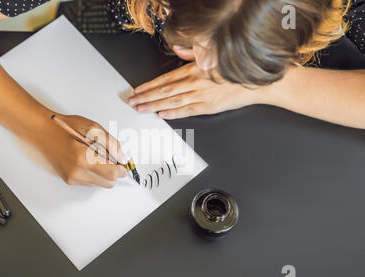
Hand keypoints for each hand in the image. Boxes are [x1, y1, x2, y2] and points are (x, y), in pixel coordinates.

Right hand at [32, 113, 126, 187]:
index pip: (112, 173)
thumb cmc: (66, 127)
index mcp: (83, 158)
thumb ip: (112, 144)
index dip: (121, 169)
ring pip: (100, 183)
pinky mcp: (69, 180)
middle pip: (108, 182)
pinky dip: (94, 173)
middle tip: (111, 158)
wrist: (44, 132)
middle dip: (114, 172)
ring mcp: (72, 178)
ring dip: (104, 173)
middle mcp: (77, 172)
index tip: (123, 163)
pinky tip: (87, 161)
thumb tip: (123, 158)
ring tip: (96, 157)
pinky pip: (90, 182)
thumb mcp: (93, 128)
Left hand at [128, 62, 261, 118]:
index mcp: (194, 69)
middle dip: (146, 97)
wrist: (255, 82)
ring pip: (172, 102)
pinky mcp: (208, 107)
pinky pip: (187, 111)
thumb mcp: (213, 52)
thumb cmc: (234, 67)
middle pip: (164, 91)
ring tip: (142, 109)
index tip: (137, 90)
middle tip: (133, 102)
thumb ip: (192, 52)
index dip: (149, 85)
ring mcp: (201, 96)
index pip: (165, 79)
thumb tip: (177, 49)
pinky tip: (162, 115)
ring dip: (154, 106)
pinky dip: (173, 114)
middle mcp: (195, 83)